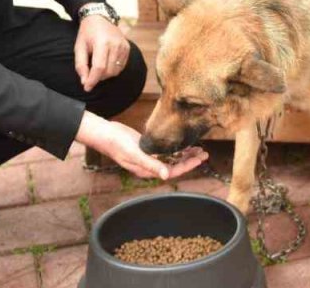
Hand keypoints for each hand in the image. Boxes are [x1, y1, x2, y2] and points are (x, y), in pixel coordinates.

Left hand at [75, 14, 130, 91]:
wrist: (99, 18)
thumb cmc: (87, 33)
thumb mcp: (79, 47)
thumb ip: (81, 65)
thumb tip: (85, 81)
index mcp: (102, 42)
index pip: (99, 67)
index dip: (93, 80)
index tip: (86, 88)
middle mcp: (115, 44)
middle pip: (108, 71)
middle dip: (98, 77)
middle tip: (90, 74)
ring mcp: (123, 46)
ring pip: (115, 71)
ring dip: (105, 75)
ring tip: (97, 67)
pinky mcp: (127, 48)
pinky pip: (121, 67)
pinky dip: (113, 69)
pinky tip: (106, 63)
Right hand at [77, 113, 207, 179]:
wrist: (104, 133)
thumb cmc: (117, 143)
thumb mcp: (135, 153)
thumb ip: (151, 164)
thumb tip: (167, 175)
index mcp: (147, 170)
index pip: (172, 171)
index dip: (187, 166)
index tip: (200, 159)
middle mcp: (150, 165)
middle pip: (174, 165)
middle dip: (190, 160)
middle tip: (205, 153)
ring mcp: (149, 156)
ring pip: (171, 158)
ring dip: (185, 154)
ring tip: (199, 149)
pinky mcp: (147, 147)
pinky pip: (165, 150)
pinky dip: (175, 147)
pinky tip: (184, 143)